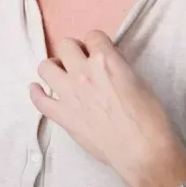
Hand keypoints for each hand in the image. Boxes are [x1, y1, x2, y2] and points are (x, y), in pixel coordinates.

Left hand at [29, 30, 185, 186]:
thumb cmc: (149, 117)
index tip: (99, 52)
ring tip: (62, 74)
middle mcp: (83, 72)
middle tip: (81, 62)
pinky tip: (38, 89)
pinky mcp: (61, 115)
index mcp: (106, 60)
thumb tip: (107, 65)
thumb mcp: (139, 80)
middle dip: (74, 51)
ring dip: (54, 67)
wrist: (142, 150)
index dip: (97, 43)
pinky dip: (36, 93)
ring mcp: (69, 94)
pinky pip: (39, 100)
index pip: (93, 35)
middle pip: (66, 45)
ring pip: (45, 67)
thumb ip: (118, 67)